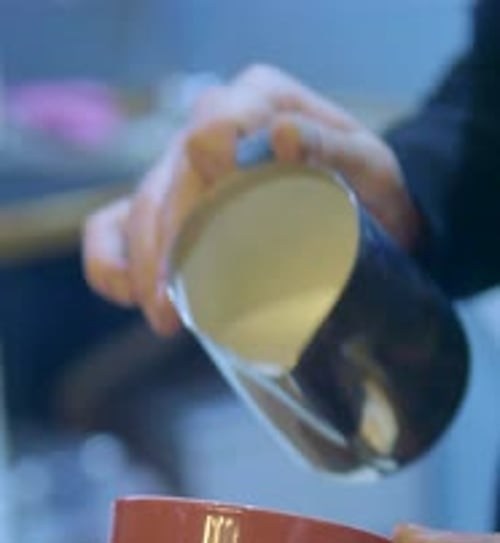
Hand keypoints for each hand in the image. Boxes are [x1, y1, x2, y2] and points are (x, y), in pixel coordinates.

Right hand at [83, 64, 419, 333]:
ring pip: (139, 209)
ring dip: (143, 268)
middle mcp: (212, 125)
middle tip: (175, 312)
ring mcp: (183, 167)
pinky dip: (110, 264)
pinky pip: (113, 227)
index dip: (202, 183)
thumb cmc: (371, 190)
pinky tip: (130, 297)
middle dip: (165, 248)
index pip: (212, 125)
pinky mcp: (167, 205)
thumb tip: (280, 136)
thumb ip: (333, 147)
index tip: (210, 243)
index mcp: (258, 99)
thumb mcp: (370, 166)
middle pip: (167, 179)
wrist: (367, 212)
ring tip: (163, 320)